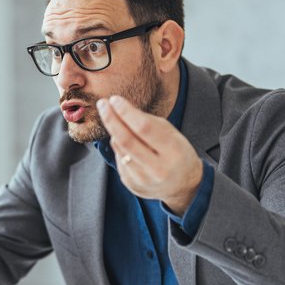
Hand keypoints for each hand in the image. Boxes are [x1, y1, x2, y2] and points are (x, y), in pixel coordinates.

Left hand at [96, 95, 202, 214]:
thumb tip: (118, 108)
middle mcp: (158, 168)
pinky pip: (118, 158)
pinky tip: (123, 140)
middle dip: (111, 119)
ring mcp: (143, 179)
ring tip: (112, 117)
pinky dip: (118, 146)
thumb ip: (148, 122)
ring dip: (113, 130)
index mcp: (173, 151)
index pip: (144, 128)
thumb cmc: (176, 152)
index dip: (126, 112)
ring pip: (119, 148)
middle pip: (126, 140)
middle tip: (102, 104)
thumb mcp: (172, 134)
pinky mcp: (131, 184)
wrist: (183, 185)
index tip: (114, 99)